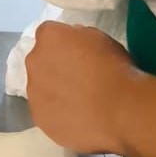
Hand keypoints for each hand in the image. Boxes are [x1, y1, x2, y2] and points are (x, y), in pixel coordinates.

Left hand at [25, 21, 136, 153]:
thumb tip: (74, 47)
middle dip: (55, 69)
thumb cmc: (117, 70)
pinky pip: (47, 113)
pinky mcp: (40, 118)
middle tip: (79, 81)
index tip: (79, 56)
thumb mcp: (101, 39)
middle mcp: (34, 61)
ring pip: (41, 89)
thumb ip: (80, 38)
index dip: (65, 46)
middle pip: (41, 62)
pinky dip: (59, 115)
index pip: (49, 36)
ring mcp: (34, 92)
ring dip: (55, 93)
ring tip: (81, 105)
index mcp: (49, 36)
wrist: (122, 111)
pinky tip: (79, 120)